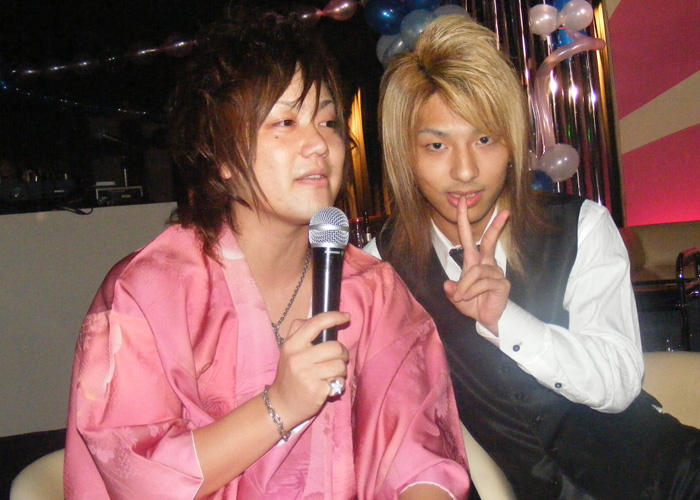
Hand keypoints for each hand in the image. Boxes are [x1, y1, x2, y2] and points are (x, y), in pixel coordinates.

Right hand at [268, 311, 349, 428]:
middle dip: (342, 353)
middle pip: (335, 347)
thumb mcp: (288, 351)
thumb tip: (324, 318)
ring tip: (331, 374)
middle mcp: (298, 358)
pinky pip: (340, 380)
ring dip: (341, 370)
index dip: (334, 317)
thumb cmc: (290, 374)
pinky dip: (339, 383)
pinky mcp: (316, 390)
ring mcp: (307, 375)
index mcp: (292, 345)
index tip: (346, 316)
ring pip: (340, 364)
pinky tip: (329, 385)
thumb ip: (301, 332)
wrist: (281, 404)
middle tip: (338, 358)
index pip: (316, 323)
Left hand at [443, 196, 509, 334]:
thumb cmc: (474, 305)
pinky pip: (482, 282)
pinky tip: (472, 298)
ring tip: (462, 297)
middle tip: (505, 212)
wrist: (488, 321)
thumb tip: (448, 285)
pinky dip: (472, 291)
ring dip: (465, 286)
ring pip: (475, 271)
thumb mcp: (457, 298)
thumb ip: (451, 291)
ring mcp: (496, 273)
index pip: (469, 237)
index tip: (462, 202)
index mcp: (474, 262)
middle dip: (496, 226)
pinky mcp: (502, 283)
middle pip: (490, 241)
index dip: (464, 220)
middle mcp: (486, 264)